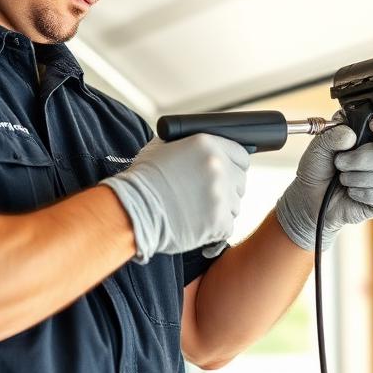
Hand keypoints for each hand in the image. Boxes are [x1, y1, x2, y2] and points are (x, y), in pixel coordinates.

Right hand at [101, 134, 249, 263]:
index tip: (225, 173)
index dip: (233, 165)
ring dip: (221, 209)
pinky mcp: (219, 221)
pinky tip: (197, 224)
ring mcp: (220, 194)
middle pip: (241, 180)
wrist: (131, 210)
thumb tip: (202, 145)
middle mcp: (218, 166)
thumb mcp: (162, 147)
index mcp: (207, 144)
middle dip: (227, 188)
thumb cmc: (142, 179)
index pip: (241, 154)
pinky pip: (228, 226)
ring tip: (196, 210)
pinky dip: (215, 229)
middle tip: (206, 195)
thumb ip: (188, 144)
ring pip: (235, 205)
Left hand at [275, 115, 372, 250]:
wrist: (311, 196)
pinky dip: (363, 193)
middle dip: (364, 158)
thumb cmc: (319, 168)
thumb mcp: (319, 147)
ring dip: (359, 177)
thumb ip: (333, 136)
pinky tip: (351, 192)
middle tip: (340, 162)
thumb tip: (350, 135)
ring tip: (343, 178)